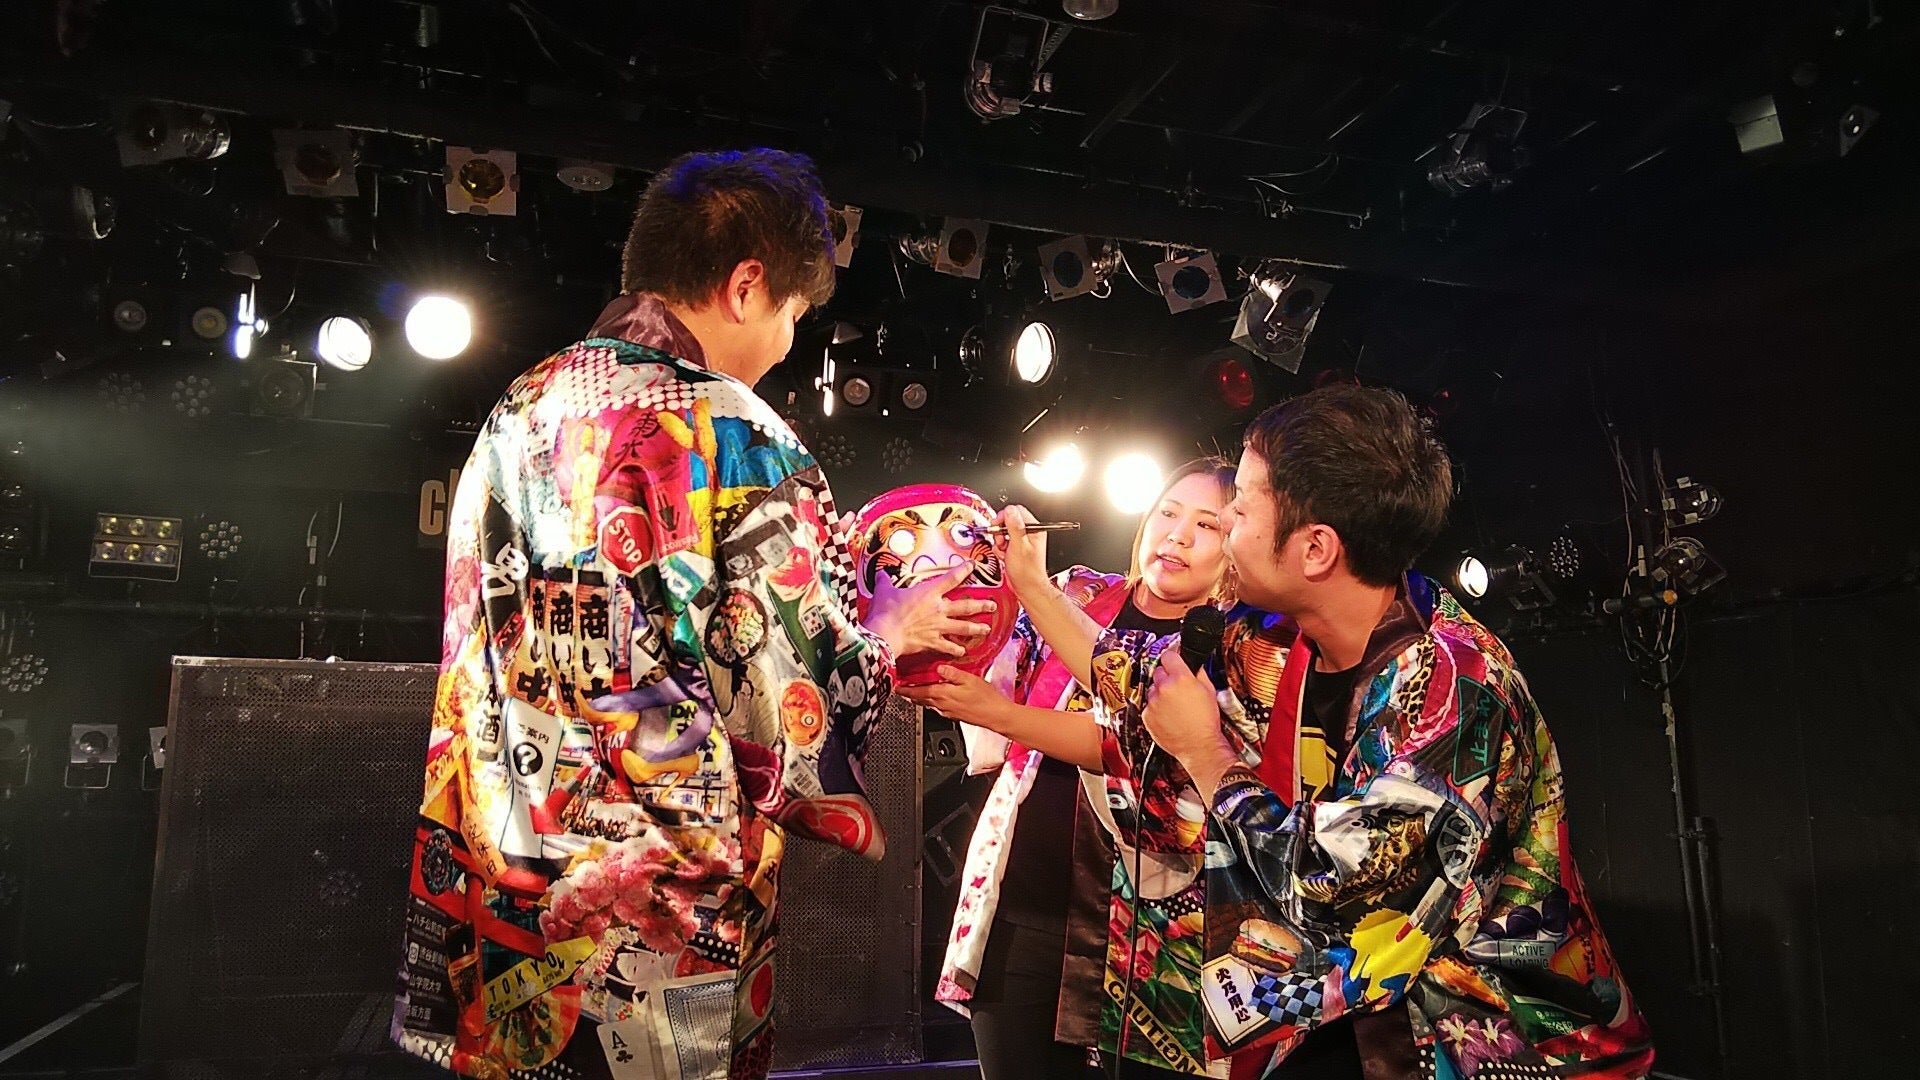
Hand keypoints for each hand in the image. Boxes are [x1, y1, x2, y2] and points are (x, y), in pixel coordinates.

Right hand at [864, 562, 996, 659]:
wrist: (886, 633)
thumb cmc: (886, 611)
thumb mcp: (884, 591)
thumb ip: (885, 581)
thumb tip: (880, 573)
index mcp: (929, 592)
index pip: (951, 578)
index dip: (964, 570)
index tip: (973, 566)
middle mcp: (939, 609)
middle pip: (966, 606)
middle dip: (981, 605)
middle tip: (992, 605)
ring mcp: (939, 627)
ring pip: (963, 627)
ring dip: (976, 628)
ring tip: (986, 629)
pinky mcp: (934, 642)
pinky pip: (949, 646)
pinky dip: (956, 650)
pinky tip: (963, 651)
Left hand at [896, 666, 1012, 729]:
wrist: (996, 716)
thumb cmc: (985, 698)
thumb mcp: (969, 679)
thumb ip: (952, 673)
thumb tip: (939, 667)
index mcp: (943, 695)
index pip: (918, 692)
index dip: (906, 689)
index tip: (896, 686)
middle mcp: (942, 705)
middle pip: (920, 699)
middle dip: (909, 694)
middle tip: (901, 689)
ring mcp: (948, 712)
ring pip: (928, 704)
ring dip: (919, 698)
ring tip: (913, 692)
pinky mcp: (954, 715)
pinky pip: (937, 707)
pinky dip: (931, 701)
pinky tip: (935, 697)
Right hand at [993, 504, 1048, 599]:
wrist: (1027, 587)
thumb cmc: (1027, 572)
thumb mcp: (1019, 546)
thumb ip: (1014, 527)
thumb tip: (1010, 511)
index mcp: (1035, 529)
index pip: (1016, 511)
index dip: (1004, 517)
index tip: (998, 527)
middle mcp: (1030, 533)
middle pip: (1009, 520)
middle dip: (1001, 530)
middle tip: (1000, 540)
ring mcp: (1023, 540)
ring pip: (1005, 531)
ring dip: (1000, 540)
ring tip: (1003, 549)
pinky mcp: (1016, 547)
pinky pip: (1004, 541)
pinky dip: (1000, 547)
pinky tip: (1004, 554)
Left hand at [1143, 648, 1237, 794]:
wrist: (1199, 746)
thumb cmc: (1206, 722)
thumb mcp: (1209, 691)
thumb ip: (1198, 672)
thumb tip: (1192, 663)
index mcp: (1181, 678)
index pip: (1168, 655)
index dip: (1173, 659)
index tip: (1174, 661)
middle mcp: (1164, 688)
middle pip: (1158, 671)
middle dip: (1167, 677)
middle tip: (1178, 688)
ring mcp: (1153, 702)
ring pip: (1152, 688)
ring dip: (1161, 693)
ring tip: (1174, 705)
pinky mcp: (1147, 715)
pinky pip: (1149, 705)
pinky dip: (1156, 708)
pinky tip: (1169, 715)